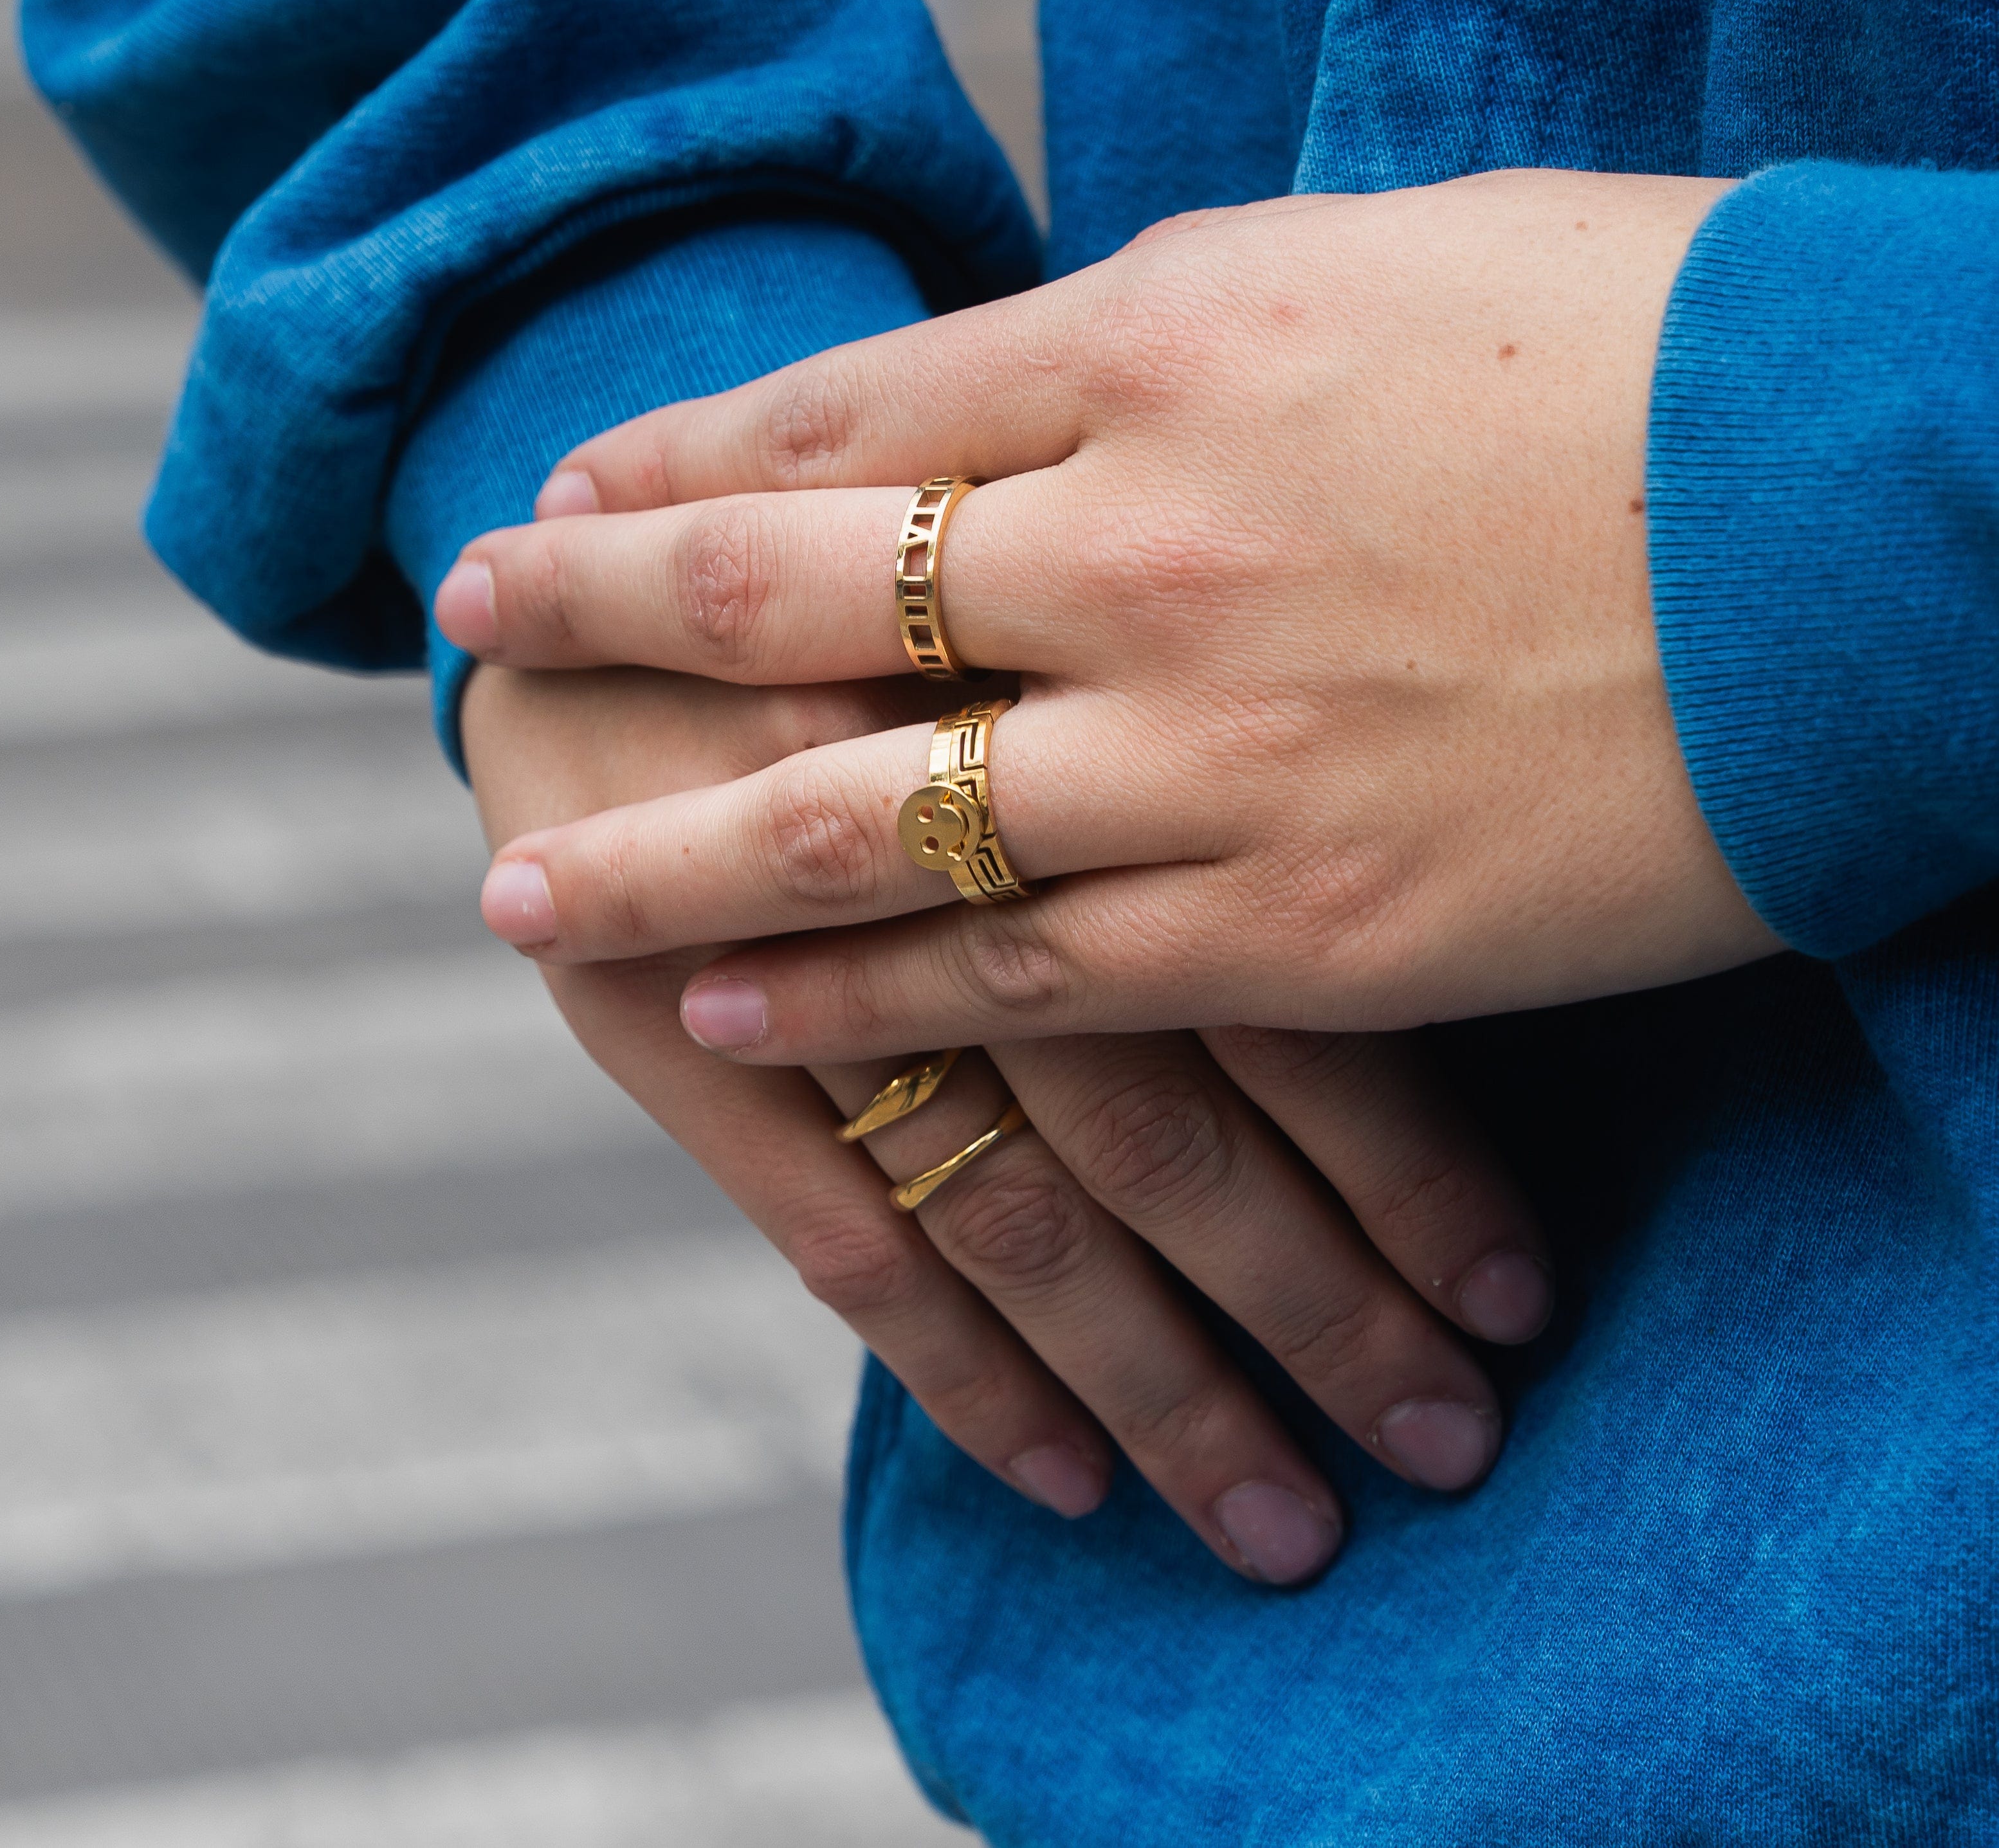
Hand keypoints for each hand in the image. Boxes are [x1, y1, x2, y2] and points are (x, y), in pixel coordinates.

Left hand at [440, 170, 1780, 1068]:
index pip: (840, 408)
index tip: (567, 491)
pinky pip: (1016, 978)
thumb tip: (1027, 389)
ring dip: (665, 862)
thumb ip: (1173, 340)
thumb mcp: (1374, 266)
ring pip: (856, 822)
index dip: (675, 458)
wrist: (1896, 517)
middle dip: (591, 614)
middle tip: (467, 633)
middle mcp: (1150, 540)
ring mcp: (1211, 747)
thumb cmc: (1648, 351)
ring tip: (526, 886)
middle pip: (782, 594)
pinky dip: (854, 1001)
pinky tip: (726, 1016)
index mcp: (1167, 336)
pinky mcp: (1303, 926)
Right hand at [461, 672, 1550, 1587]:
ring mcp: (800, 966)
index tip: (1524, 1295)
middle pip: (1167, 1132)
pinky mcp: (669, 1039)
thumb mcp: (1032, 575)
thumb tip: (1446, 867)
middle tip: (1452, 1444)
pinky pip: (841, 1242)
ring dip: (1162, 1390)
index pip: (1278, 992)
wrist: (578, 573)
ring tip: (1282, 1528)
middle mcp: (946, 866)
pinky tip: (1070, 1481)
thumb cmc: (863, 580)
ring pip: (1018, 1220)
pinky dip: (960, 1373)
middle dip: (1319, 1310)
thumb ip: (1196, 721)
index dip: (1408, 1166)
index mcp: (1062, 733)